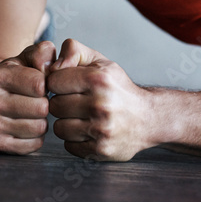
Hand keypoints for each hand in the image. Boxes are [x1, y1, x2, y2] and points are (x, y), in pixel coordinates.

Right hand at [0, 41, 56, 154]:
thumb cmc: (20, 74)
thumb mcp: (30, 56)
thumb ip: (45, 53)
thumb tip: (56, 66)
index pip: (39, 84)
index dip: (46, 83)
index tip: (39, 82)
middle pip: (41, 108)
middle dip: (45, 102)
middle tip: (36, 99)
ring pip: (39, 128)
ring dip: (42, 120)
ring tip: (32, 112)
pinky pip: (35, 145)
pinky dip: (37, 136)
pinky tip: (28, 124)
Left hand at [47, 38, 151, 160]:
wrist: (148, 118)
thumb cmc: (118, 88)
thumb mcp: (100, 62)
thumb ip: (73, 51)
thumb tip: (51, 65)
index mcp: (98, 80)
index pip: (53, 81)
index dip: (57, 83)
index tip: (68, 86)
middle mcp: (100, 105)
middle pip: (54, 106)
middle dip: (61, 103)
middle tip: (76, 103)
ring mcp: (101, 130)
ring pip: (59, 128)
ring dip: (67, 123)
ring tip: (81, 117)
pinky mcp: (101, 150)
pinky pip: (69, 146)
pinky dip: (75, 140)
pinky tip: (88, 131)